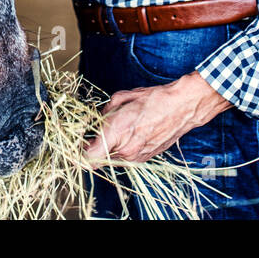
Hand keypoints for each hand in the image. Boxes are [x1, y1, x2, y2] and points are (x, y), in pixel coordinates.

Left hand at [82, 71, 232, 163]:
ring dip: (109, 147)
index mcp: (117, 132)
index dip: (77, 153)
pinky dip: (122, 148)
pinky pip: (125, 157)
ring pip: (111, 158)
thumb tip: (94, 121)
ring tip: (117, 129)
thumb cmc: (154, 99)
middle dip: (92, 147)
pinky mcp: (145, 159)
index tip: (76, 144)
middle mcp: (125, 149)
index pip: (88, 157)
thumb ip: (102, 113)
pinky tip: (130, 132)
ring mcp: (136, 157)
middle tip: (93, 133)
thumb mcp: (120, 99)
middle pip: (98, 159)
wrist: (182, 107)